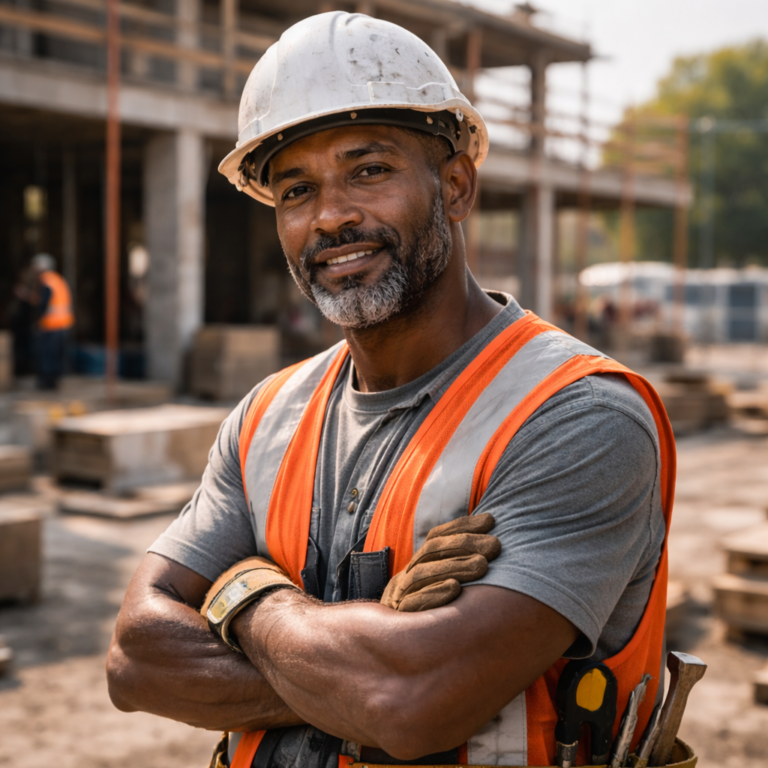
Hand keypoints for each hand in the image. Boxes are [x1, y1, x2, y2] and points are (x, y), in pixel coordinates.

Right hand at [380, 512, 499, 611]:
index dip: (462, 525)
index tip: (490, 521)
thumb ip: (460, 569)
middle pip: (432, 551)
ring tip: (483, 565)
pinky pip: (413, 605)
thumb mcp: (441, 588)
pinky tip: (455, 590)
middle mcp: (407, 576)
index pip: (437, 537)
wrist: (392, 653)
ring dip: (454, 566)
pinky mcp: (398, 620)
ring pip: (423, 574)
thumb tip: (493, 539)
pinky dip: (433, 595)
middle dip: (465, 544)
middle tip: (495, 546)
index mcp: (418, 565)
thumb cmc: (431, 618)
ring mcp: (399, 597)